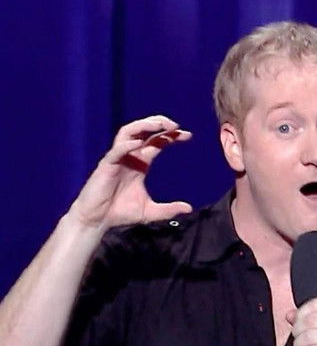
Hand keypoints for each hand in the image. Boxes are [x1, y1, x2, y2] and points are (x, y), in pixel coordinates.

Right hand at [68, 115, 191, 230]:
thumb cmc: (121, 213)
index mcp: (141, 163)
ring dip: (143, 126)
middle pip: (144, 131)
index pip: (157, 142)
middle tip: (176, 125)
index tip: (187, 135)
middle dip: (159, 124)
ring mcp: (117, 159)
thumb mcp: (151, 211)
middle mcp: (130, 156)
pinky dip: (126, 146)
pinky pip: (116, 151)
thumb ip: (169, 209)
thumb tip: (189, 208)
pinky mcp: (106, 166)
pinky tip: (138, 144)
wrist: (98, 221)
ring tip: (159, 125)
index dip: (171, 136)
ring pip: (128, 133)